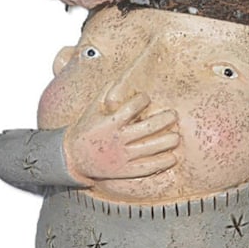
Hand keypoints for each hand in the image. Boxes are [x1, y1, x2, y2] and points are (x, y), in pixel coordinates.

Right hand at [63, 86, 178, 181]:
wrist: (72, 157)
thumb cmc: (84, 130)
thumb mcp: (91, 110)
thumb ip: (105, 93)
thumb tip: (119, 77)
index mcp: (109, 123)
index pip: (131, 108)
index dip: (142, 100)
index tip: (147, 97)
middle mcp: (117, 139)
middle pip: (146, 128)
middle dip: (164, 120)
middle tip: (174, 115)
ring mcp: (121, 156)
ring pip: (150, 148)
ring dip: (167, 142)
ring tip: (177, 137)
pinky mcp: (124, 170)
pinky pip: (146, 167)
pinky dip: (161, 163)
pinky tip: (172, 158)